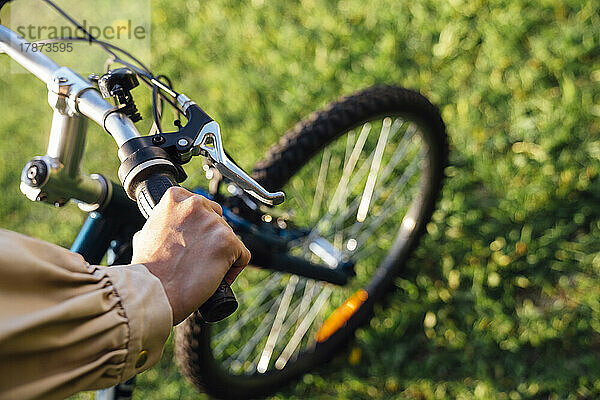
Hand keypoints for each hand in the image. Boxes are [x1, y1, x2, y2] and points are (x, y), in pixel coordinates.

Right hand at [131, 187, 250, 324]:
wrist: (153, 292)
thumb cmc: (148, 270)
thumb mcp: (147, 232)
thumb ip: (165, 221)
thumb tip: (173, 225)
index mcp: (175, 197)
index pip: (202, 207)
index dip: (200, 228)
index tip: (193, 243)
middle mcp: (195, 204)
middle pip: (218, 220)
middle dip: (212, 239)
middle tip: (198, 259)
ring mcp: (213, 222)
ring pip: (230, 238)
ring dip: (221, 254)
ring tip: (203, 271)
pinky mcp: (227, 241)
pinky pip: (242, 255)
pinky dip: (233, 269)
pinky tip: (217, 278)